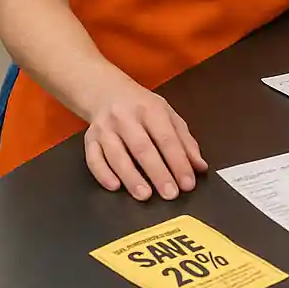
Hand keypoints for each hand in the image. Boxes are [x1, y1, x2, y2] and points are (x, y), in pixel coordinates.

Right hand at [83, 76, 207, 201]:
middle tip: (170, 194)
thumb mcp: (168, 115)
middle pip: (142, 148)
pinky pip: (93, 159)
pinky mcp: (89, 139)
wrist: (106, 92)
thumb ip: (184, 141)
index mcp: (150, 109)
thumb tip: (199, 167)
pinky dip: (103, 174)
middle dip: (158, 173)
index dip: (178, 162)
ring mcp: (105, 129)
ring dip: (131, 177)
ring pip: (117, 155)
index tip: (188, 183)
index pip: (166, 138)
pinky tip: (115, 187)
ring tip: (145, 196)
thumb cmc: (142, 107)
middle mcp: (126, 117)